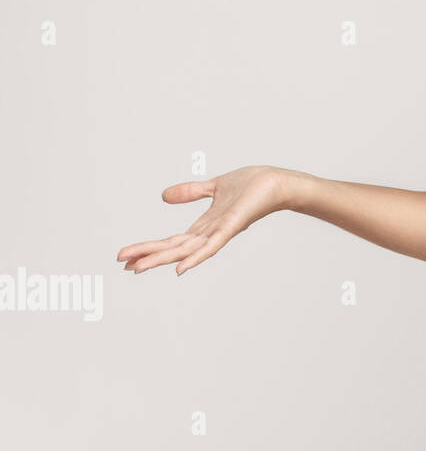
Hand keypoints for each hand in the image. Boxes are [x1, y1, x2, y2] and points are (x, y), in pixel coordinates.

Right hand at [117, 165, 291, 275]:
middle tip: (123, 265)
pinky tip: (181, 268)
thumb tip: (163, 196)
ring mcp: (221, 232)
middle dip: (149, 256)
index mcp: (204, 226)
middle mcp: (210, 233)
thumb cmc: (252, 186)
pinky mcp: (233, 226)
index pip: (172, 241)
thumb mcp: (213, 186)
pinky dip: (196, 257)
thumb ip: (190, 192)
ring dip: (163, 259)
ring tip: (139, 268)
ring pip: (187, 250)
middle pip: (174, 248)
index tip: (125, 257)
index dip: (149, 248)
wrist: (277, 182)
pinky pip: (212, 246)